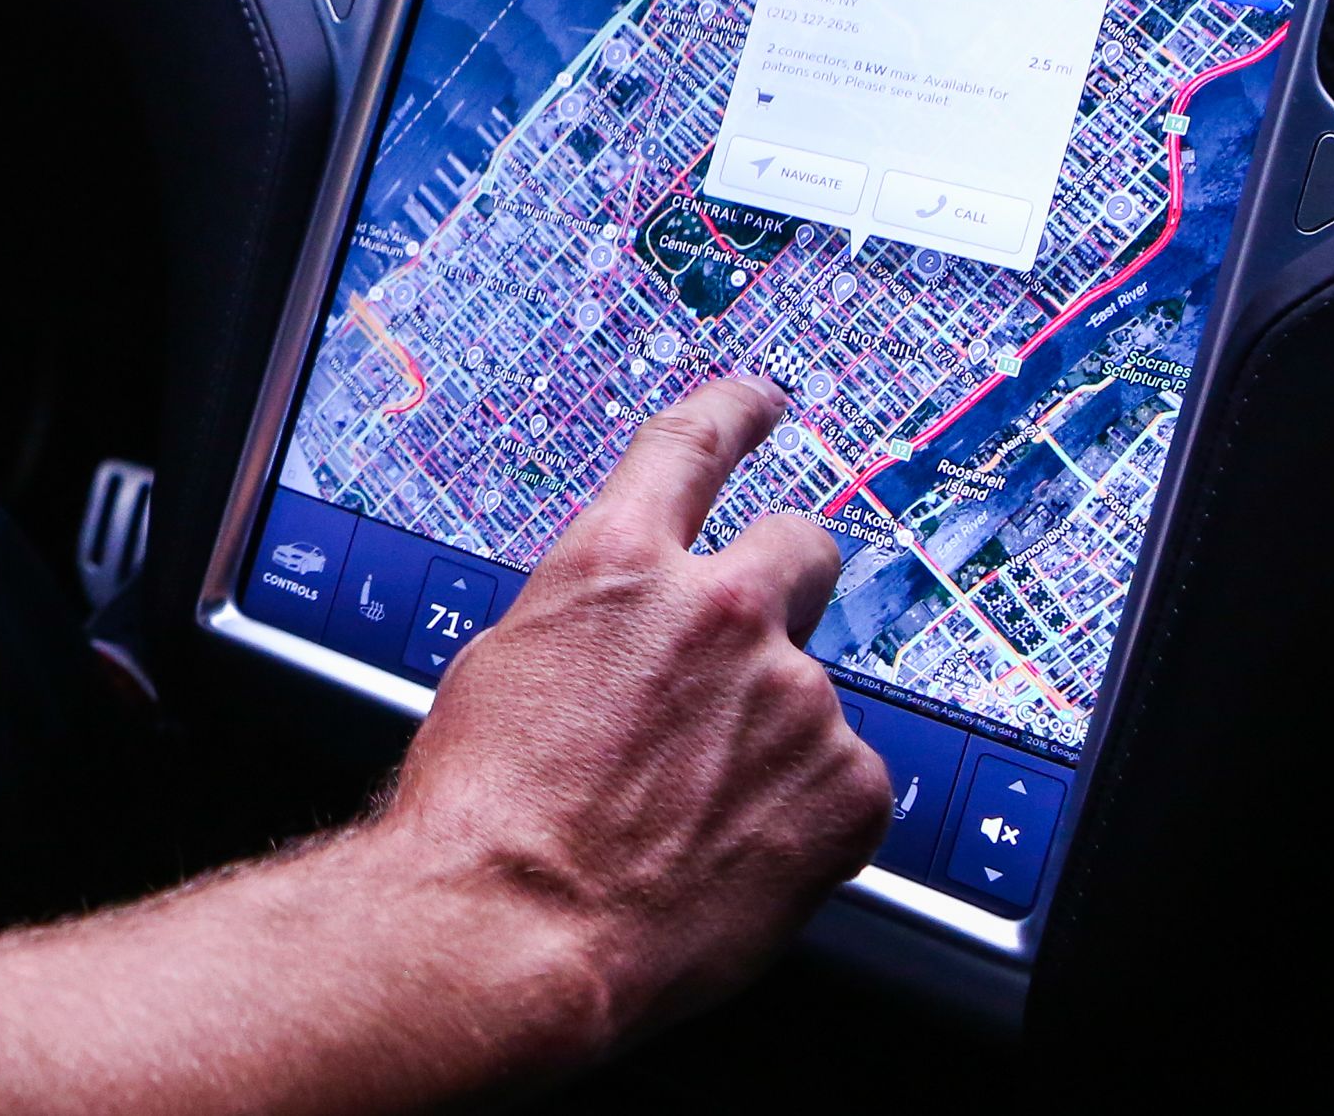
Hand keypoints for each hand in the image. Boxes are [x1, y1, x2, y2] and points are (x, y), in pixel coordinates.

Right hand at [364, 377, 890, 1059]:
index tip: (763, 402)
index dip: (737, 410)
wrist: (513, 931)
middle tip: (750, 657)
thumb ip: (592, 619)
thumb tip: (624, 630)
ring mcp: (794, 696)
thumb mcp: (506, 667)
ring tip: (699, 814)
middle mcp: (720, 610)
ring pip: (811, 693)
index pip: (695, 445)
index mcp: (620, 563)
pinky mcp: (848, 786)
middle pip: (800, 547)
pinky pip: (847, 783)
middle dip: (783, 587)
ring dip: (774, 734)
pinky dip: (805, 814)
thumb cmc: (484, 817)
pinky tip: (738, 853)